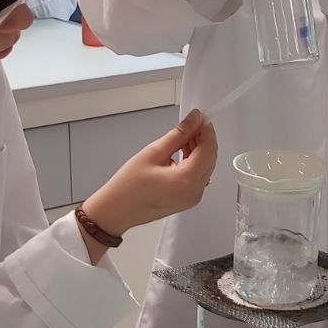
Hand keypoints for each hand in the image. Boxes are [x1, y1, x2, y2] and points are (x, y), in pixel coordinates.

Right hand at [82, 109, 217, 236]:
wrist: (117, 211)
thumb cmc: (128, 186)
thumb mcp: (154, 152)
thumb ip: (178, 134)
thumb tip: (194, 120)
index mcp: (187, 179)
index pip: (208, 148)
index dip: (206, 129)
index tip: (199, 117)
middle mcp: (195, 191)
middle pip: (210, 157)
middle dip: (204, 138)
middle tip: (191, 123)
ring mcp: (193, 198)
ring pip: (206, 166)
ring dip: (199, 149)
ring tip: (184, 136)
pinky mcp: (188, 200)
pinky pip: (199, 176)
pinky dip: (195, 161)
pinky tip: (183, 151)